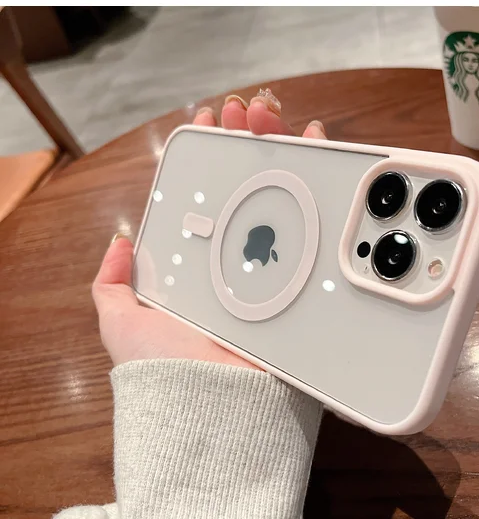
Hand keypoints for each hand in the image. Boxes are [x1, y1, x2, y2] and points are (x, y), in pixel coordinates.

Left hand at [92, 91, 327, 367]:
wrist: (214, 409)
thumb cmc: (166, 368)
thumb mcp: (123, 324)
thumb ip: (112, 288)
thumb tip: (118, 243)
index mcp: (204, 267)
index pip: (212, 198)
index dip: (213, 157)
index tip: (215, 120)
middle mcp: (243, 264)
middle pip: (252, 190)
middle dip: (252, 142)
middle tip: (251, 109)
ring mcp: (280, 273)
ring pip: (288, 202)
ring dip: (285, 152)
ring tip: (278, 117)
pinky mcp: (311, 287)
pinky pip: (320, 233)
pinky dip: (325, 189)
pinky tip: (320, 153)